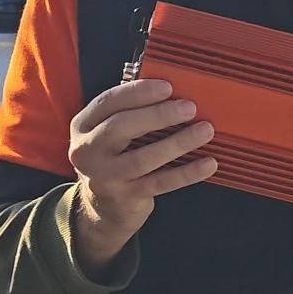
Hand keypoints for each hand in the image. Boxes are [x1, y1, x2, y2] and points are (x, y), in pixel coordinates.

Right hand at [67, 77, 216, 273]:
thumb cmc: (116, 155)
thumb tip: (173, 89)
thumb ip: (131, 110)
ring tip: (205, 130)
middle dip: (157, 115)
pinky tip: (208, 163)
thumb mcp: (110, 131)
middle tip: (190, 107)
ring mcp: (104, 177)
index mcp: (83, 125)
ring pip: (142, 158)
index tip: (168, 86)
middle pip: (121, 127)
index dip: (138, 92)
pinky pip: (159, 183)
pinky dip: (186, 172)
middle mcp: (87, 151)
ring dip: (177, 143)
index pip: (108, 102)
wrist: (104, 207)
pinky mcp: (124, 197)